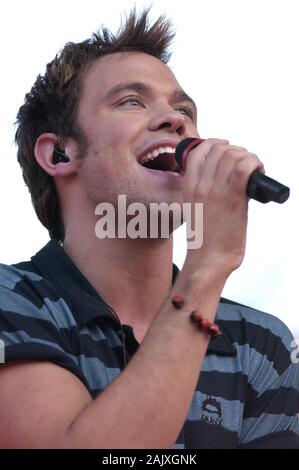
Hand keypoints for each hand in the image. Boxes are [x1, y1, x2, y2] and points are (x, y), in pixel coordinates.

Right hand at [183, 138, 263, 276]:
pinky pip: (244, 168)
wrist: (207, 261)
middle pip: (218, 149)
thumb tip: (223, 179)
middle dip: (236, 150)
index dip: (215, 143)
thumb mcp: (195, 210)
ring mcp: (215, 192)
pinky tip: (259, 171)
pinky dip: (254, 163)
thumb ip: (203, 193)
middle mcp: (200, 186)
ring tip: (254, 168)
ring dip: (248, 156)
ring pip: (232, 155)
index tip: (227, 148)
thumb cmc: (205, 240)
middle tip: (246, 163)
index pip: (198, 151)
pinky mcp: (232, 200)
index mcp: (188, 188)